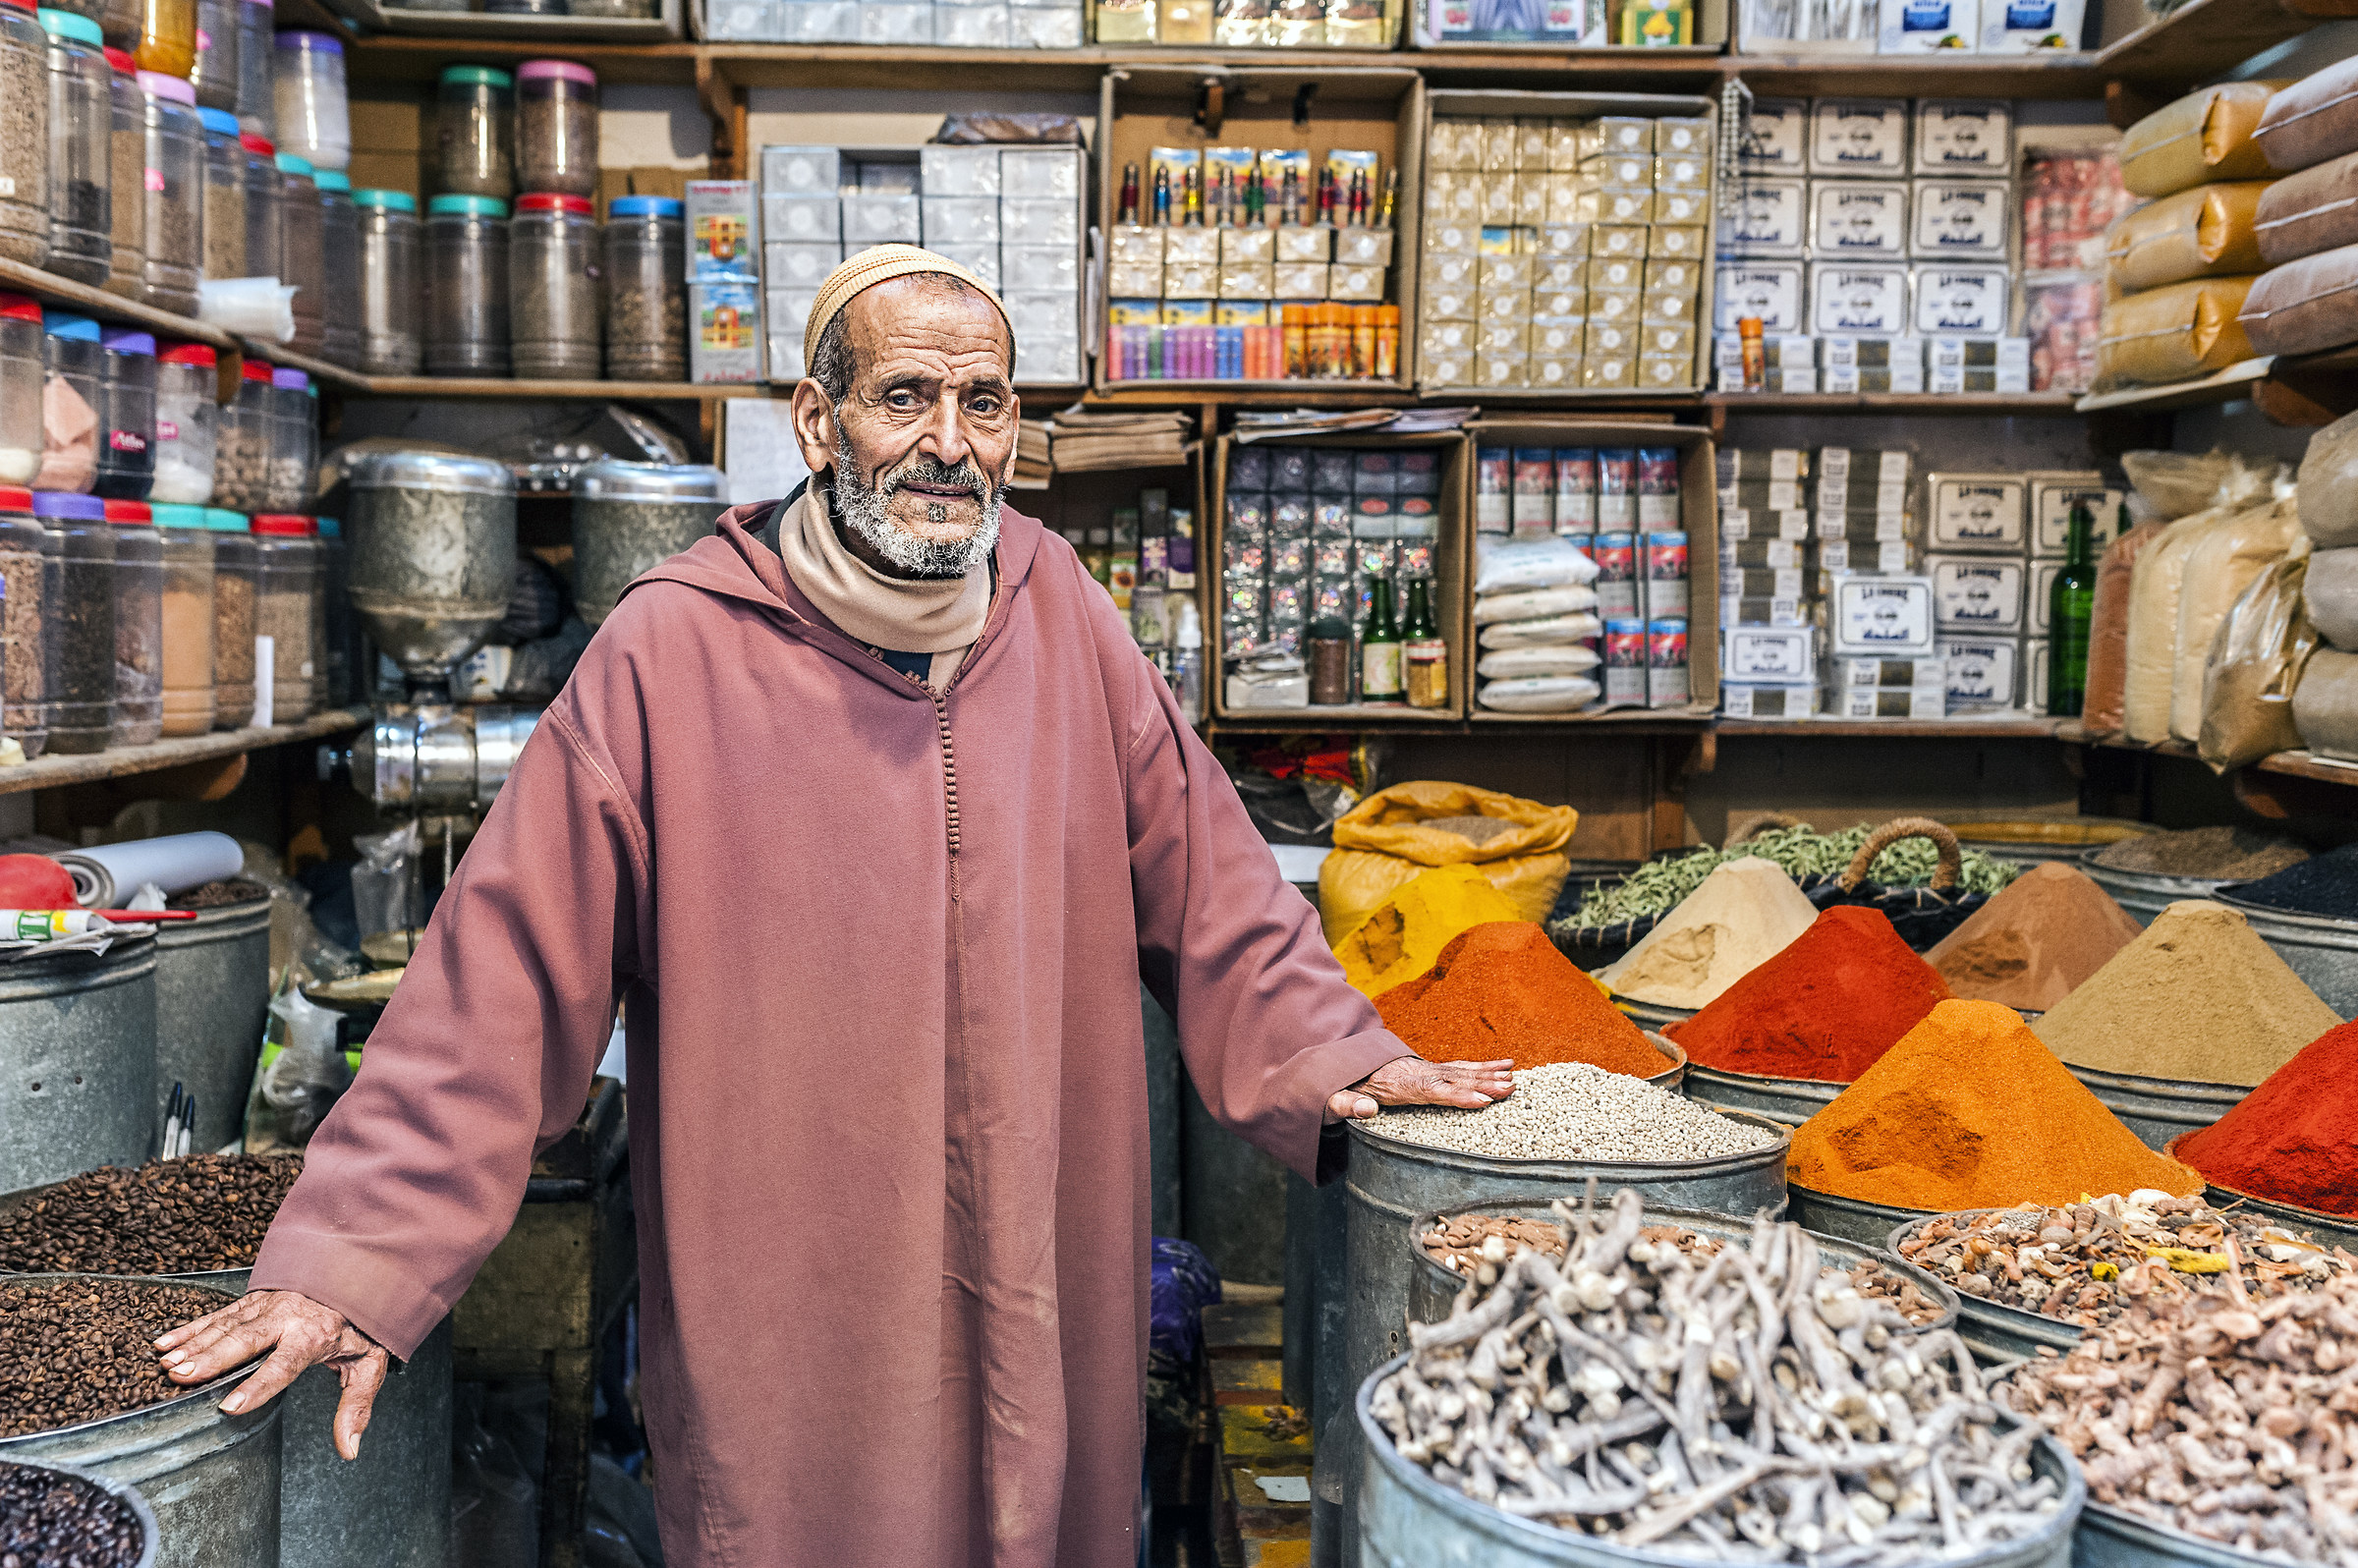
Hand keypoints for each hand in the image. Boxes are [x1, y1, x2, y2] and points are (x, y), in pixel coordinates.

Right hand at [155, 1290, 389, 1460]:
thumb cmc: (359, 1325)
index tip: (230, 1406)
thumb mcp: (368, 1365)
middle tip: (181, 1376)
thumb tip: (348, 1449)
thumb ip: (356, 1406)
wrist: (357, 1276)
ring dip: (194, 1345)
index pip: (284, 1364)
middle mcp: (288, 1317)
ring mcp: (268, 1305)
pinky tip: (164, 1343)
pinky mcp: (253, 1300)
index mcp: (315, 1335)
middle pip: (246, 1340)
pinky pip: (217, 1315)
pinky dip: (189, 1329)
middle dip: (212, 1359)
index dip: (258, 1386)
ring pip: (226, 1326)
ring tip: (168, 1364)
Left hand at [1326, 1055, 1513, 1122]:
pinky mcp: (1432, 1070)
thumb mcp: (1338, 1097)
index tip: (1482, 1101)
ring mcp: (1427, 1069)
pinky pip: (1461, 1068)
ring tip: (1513, 1078)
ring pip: (1462, 1071)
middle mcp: (1418, 1073)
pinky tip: (1504, 1065)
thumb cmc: (1345, 1087)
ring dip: (1488, 1074)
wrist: (1347, 1064)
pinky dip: (1483, 1066)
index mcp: (1398, 1084)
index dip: (1457, 1096)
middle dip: (1483, 1083)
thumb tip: (1365, 1110)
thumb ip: (1348, 1104)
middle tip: (1510, 1087)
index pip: (1433, 1090)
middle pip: (1454, 1079)